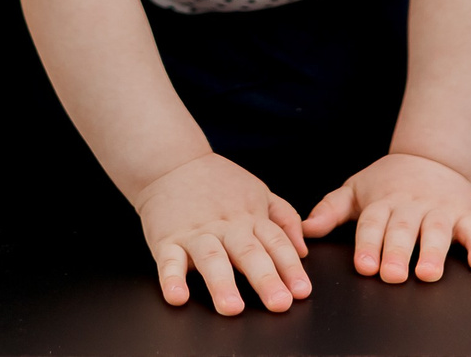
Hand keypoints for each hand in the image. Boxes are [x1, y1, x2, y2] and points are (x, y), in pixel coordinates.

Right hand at [133, 152, 312, 314]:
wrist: (171, 162)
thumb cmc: (218, 183)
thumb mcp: (259, 192)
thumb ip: (284, 219)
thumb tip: (303, 250)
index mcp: (250, 217)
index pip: (276, 243)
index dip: (291, 268)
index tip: (301, 291)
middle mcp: (226, 226)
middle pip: (249, 253)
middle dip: (265, 279)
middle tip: (279, 303)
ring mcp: (196, 233)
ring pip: (211, 258)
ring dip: (222, 283)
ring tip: (232, 307)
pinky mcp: (167, 239)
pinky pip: (169, 261)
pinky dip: (172, 279)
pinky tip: (178, 296)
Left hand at [302, 152, 470, 282]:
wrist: (433, 156)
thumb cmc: (388, 182)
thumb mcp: (356, 189)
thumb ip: (330, 209)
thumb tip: (304, 229)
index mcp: (383, 202)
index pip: (373, 223)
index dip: (368, 244)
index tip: (364, 266)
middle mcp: (411, 205)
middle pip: (403, 229)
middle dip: (397, 252)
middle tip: (392, 275)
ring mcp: (440, 210)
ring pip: (437, 231)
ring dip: (433, 252)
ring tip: (428, 274)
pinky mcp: (467, 215)